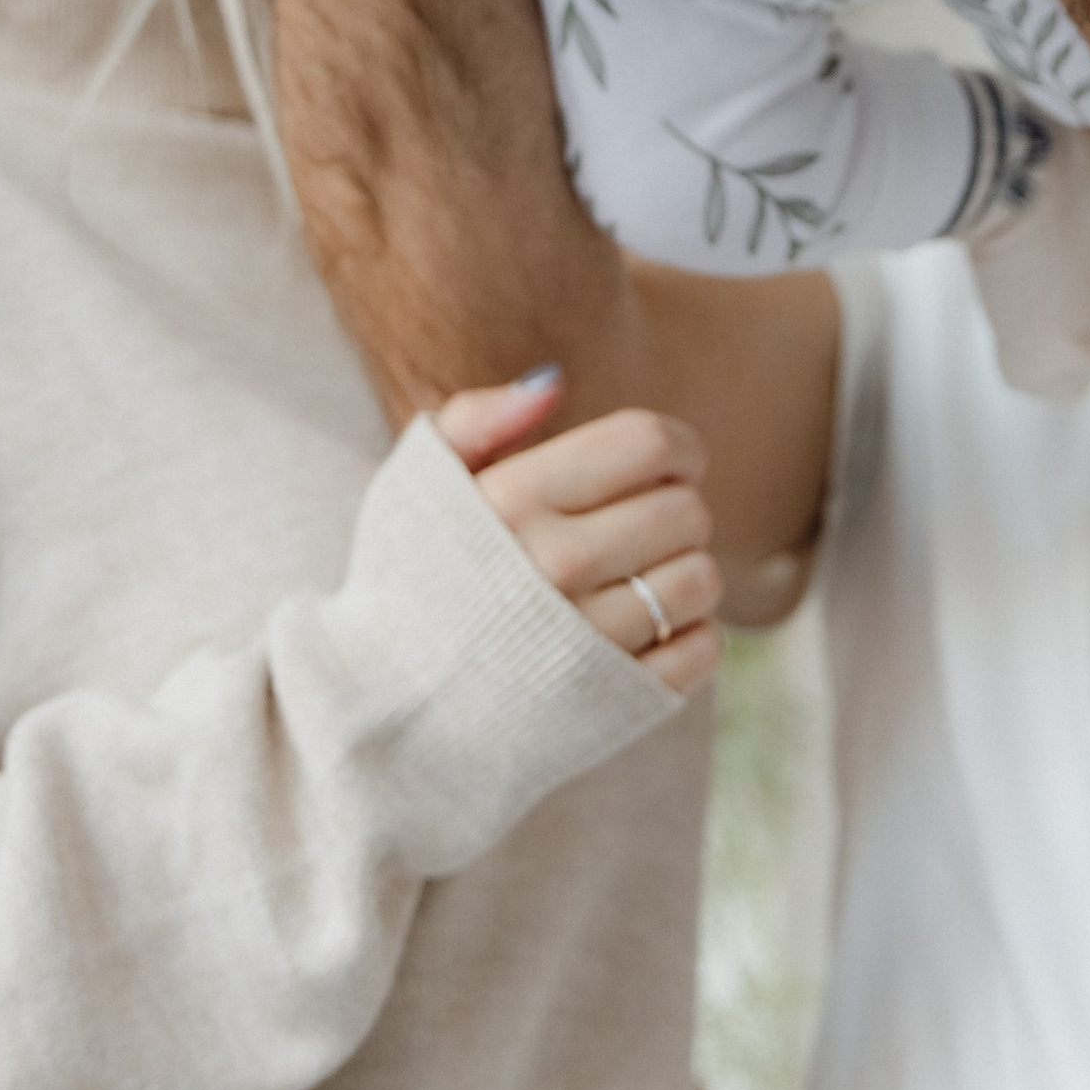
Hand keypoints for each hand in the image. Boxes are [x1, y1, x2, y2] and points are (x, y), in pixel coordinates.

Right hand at [437, 372, 720, 695]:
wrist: (388, 708)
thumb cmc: (412, 579)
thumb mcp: (419, 484)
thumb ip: (478, 418)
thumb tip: (553, 381)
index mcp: (513, 500)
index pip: (648, 443)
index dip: (676, 445)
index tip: (667, 461)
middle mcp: (554, 566)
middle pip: (686, 509)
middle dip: (676, 507)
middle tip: (641, 524)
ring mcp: (588, 640)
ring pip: (700, 578)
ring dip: (682, 570)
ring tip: (639, 576)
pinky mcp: (615, 699)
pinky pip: (701, 648)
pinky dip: (688, 633)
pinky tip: (642, 628)